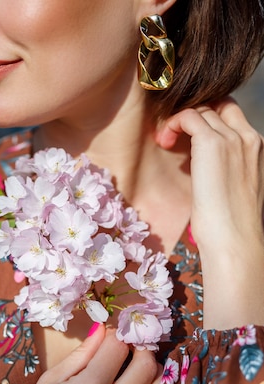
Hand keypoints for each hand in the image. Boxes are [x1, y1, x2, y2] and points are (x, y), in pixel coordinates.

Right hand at [0, 324, 160, 383]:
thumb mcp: (50, 381)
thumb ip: (81, 355)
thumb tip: (102, 329)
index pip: (119, 347)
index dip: (116, 335)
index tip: (111, 337)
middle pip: (148, 365)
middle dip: (140, 350)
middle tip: (130, 351)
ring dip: (151, 376)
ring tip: (137, 374)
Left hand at [156, 98, 263, 327]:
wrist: (234, 240)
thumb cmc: (230, 227)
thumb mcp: (232, 191)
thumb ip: (223, 171)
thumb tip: (202, 171)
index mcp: (257, 149)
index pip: (232, 116)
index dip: (209, 119)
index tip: (189, 137)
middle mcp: (248, 138)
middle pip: (218, 105)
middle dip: (195, 114)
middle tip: (175, 135)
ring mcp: (232, 139)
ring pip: (202, 108)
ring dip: (180, 120)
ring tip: (167, 142)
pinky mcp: (212, 145)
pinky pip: (189, 115)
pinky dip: (173, 123)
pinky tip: (165, 142)